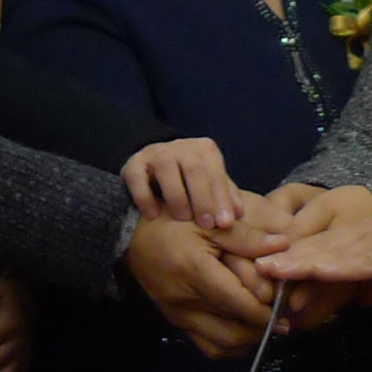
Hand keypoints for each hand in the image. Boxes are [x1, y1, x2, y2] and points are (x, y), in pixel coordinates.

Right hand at [121, 136, 247, 229]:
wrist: (153, 170)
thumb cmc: (189, 182)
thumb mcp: (209, 186)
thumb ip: (224, 197)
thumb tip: (238, 214)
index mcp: (204, 149)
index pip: (216, 171)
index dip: (221, 197)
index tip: (225, 223)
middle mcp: (181, 146)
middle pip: (194, 169)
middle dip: (202, 199)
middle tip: (207, 225)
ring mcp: (156, 152)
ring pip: (167, 169)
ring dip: (177, 196)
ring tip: (183, 219)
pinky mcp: (133, 164)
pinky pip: (137, 178)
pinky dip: (145, 197)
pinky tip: (153, 215)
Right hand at [127, 213, 275, 358]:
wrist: (131, 237)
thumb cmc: (172, 223)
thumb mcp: (210, 223)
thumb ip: (247, 237)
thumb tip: (284, 245)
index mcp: (195, 272)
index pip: (238, 303)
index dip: (265, 312)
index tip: (285, 309)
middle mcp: (185, 301)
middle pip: (232, 332)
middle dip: (260, 329)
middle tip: (280, 319)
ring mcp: (178, 316)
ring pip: (221, 345)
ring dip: (247, 340)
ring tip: (265, 325)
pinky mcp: (176, 323)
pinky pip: (207, 346)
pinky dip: (229, 344)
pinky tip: (242, 329)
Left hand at [251, 181, 371, 301]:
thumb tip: (362, 300)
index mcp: (371, 234)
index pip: (326, 247)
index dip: (295, 258)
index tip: (263, 269)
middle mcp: (371, 231)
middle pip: (321, 247)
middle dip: (285, 260)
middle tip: (248, 269)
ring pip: (336, 251)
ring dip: (301, 262)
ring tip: (268, 270)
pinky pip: (366, 260)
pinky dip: (339, 266)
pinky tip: (317, 269)